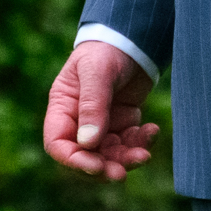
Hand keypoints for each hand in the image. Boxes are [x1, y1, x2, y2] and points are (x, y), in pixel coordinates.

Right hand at [43, 40, 159, 179]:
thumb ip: (93, 106)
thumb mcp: (97, 73)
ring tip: (144, 153)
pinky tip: (152, 130)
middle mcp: (79, 120)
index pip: (58, 144)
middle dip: (104, 166)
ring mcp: (102, 123)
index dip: (74, 160)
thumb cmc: (106, 50)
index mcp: (63, 108)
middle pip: (86, 156)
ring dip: (126, 158)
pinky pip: (129, 143)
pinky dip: (140, 142)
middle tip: (122, 173)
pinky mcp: (122, 122)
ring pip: (110, 154)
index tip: (96, 166)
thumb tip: (88, 144)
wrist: (134, 38)